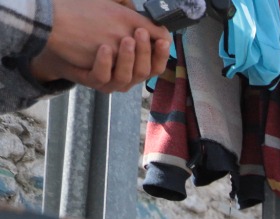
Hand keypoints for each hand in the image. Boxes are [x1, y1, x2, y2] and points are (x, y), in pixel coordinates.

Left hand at [31, 0, 170, 91]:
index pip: (157, 65)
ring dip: (127, 58)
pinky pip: (102, 76)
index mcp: (137, 64)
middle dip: (144, 51)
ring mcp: (110, 80)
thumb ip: (135, 21)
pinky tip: (104, 47)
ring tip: (125, 39)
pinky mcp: (92, 80)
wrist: (62, 36)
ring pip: (125, 77)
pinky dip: (104, 63)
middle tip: (140, 32)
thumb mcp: (117, 22)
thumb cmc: (93, 30)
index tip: (163, 40)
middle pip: (144, 71)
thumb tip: (156, 21)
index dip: (162, 54)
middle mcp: (127, 75)